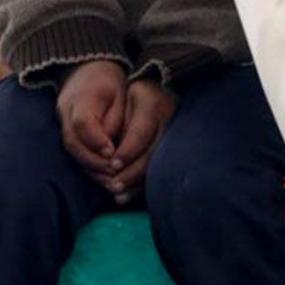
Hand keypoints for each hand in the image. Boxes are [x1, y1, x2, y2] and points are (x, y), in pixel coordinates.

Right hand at [56, 61, 126, 185]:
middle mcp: (65, 109)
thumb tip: (110, 151)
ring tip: (111, 180)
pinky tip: (103, 174)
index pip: (83, 122)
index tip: (112, 153)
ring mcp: (61, 119)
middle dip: (94, 162)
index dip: (96, 141)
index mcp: (82, 96)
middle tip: (115, 173)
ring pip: (70, 149)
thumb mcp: (119, 94)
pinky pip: (72, 150)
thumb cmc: (109, 81)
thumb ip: (115, 121)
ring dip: (90, 167)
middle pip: (72, 141)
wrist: (85, 67)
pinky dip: (87, 164)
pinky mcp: (63, 128)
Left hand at [106, 79, 175, 203]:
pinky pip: (163, 166)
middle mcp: (169, 118)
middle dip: (132, 173)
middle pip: (152, 152)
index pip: (140, 134)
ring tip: (119, 194)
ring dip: (139, 181)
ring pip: (159, 163)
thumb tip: (106, 154)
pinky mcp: (178, 142)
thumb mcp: (122, 100)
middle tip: (114, 186)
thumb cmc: (131, 97)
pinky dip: (146, 181)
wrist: (158, 89)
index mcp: (152, 104)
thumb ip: (116, 125)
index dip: (126, 152)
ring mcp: (177, 131)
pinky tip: (131, 192)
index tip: (112, 165)